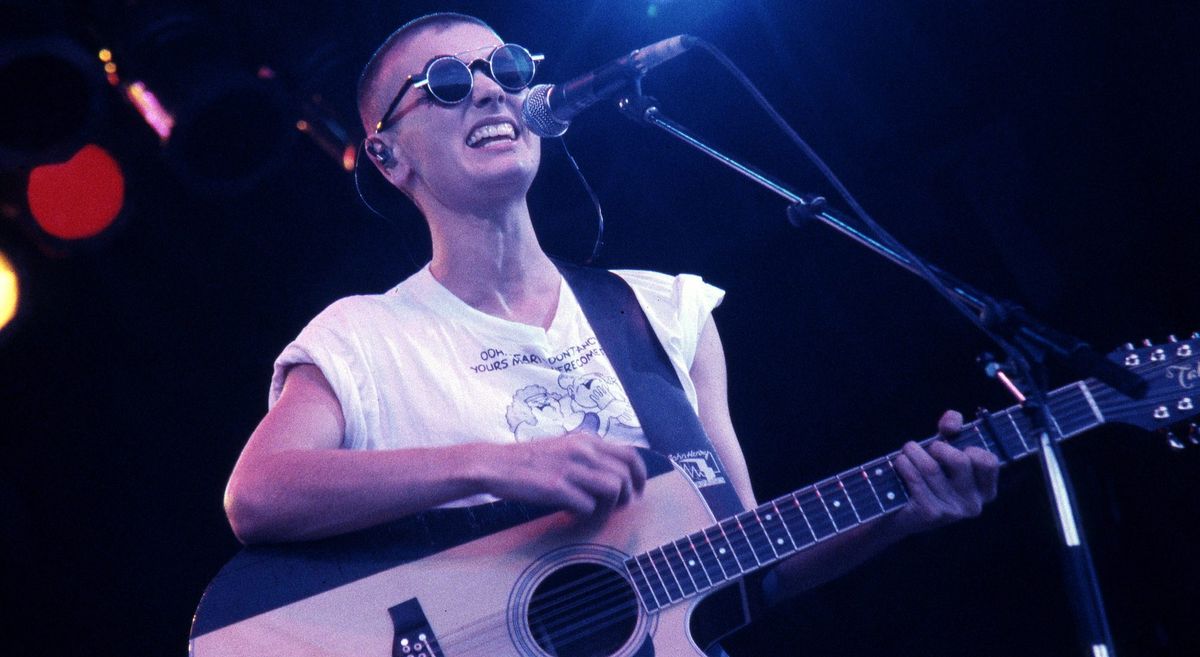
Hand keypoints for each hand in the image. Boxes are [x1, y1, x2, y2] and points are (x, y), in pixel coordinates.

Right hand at [475, 428, 646, 518]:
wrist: (495, 465)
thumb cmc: (529, 461)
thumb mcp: (564, 447)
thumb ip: (588, 456)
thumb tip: (611, 476)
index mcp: (586, 440)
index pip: (630, 454)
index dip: (640, 477)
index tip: (637, 491)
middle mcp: (582, 450)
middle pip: (626, 475)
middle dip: (627, 496)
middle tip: (617, 508)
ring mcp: (570, 468)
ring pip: (613, 489)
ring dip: (608, 507)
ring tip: (593, 511)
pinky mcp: (557, 487)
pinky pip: (588, 506)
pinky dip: (585, 515)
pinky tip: (572, 513)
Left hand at [888, 410, 999, 537]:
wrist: (899, 512)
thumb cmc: (928, 476)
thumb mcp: (944, 451)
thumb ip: (952, 429)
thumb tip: (952, 421)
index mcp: (985, 490)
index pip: (988, 461)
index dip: (970, 446)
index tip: (953, 445)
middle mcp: (973, 505)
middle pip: (959, 460)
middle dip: (937, 446)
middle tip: (927, 447)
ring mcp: (952, 512)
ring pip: (931, 467)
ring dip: (913, 452)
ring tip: (907, 451)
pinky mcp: (930, 514)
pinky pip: (914, 478)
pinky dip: (903, 464)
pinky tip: (899, 463)